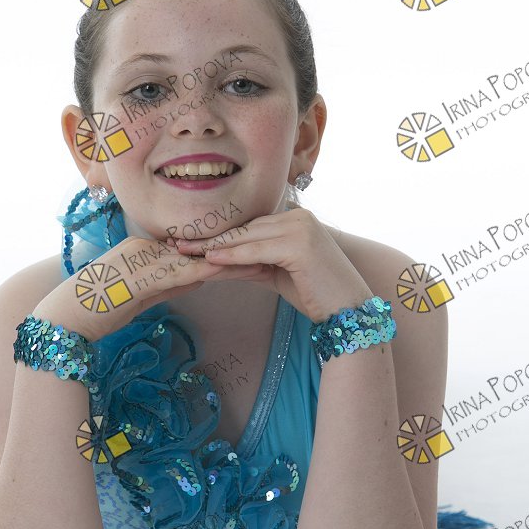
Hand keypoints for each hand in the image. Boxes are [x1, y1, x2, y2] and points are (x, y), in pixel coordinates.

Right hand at [35, 232, 266, 339]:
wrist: (68, 320)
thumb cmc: (99, 312)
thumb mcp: (142, 295)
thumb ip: (170, 283)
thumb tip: (201, 278)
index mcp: (145, 249)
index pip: (191, 247)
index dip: (221, 248)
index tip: (250, 248)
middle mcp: (144, 248)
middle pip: (196, 248)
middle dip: (229, 250)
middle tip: (263, 249)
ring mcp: (140, 259)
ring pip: (191, 257)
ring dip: (224, 259)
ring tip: (257, 259)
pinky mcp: (138, 275)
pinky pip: (177, 271)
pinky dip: (203, 270)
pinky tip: (226, 270)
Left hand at [175, 208, 373, 324]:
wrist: (347, 311)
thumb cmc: (315, 294)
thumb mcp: (276, 274)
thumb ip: (250, 264)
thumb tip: (217, 261)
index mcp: (295, 219)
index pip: (250, 227)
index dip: (220, 236)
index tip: (191, 242)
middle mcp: (298, 216)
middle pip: (246, 229)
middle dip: (212, 239)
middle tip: (180, 243)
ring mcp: (300, 227)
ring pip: (248, 238)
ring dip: (216, 246)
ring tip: (187, 251)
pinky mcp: (299, 244)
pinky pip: (257, 250)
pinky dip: (232, 255)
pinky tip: (211, 259)